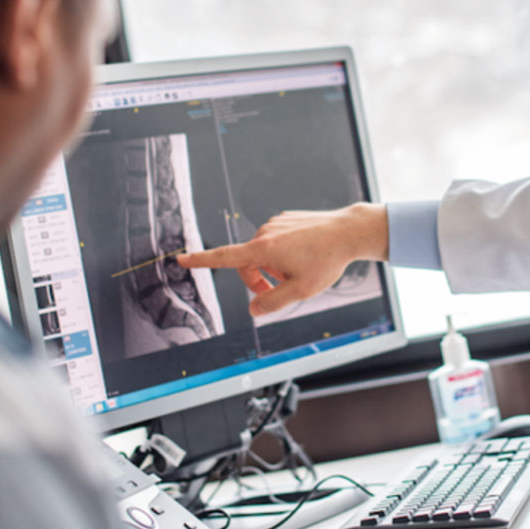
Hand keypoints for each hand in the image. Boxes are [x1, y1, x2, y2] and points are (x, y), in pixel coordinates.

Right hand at [178, 203, 387, 316]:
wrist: (348, 232)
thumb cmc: (326, 260)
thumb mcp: (300, 291)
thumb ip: (272, 303)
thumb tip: (253, 309)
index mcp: (263, 249)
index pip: (224, 257)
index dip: (201, 260)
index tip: (181, 258)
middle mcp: (265, 232)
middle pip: (248, 264)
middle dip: (258, 281)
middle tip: (279, 292)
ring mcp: (276, 223)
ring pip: (264, 253)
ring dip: (273, 267)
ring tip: (298, 272)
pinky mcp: (286, 219)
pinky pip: (276, 241)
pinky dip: (283, 253)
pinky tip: (304, 256)